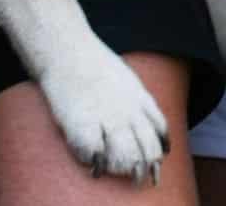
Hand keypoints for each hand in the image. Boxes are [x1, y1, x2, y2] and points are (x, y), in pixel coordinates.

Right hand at [38, 43, 170, 184]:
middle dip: (145, 165)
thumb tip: (147, 120)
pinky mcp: (83, 125)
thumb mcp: (126, 77)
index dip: (159, 149)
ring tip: (118, 172)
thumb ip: (137, 98)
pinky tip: (94, 167)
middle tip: (140, 175)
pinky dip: (96, 164)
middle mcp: (127, 112)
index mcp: (139, 98)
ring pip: (126, 157)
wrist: (67, 51)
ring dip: (123, 168)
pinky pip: (95, 154)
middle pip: (146, 149)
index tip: (157, 159)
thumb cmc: (92, 63)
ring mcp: (107, 119)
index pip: (159, 130)